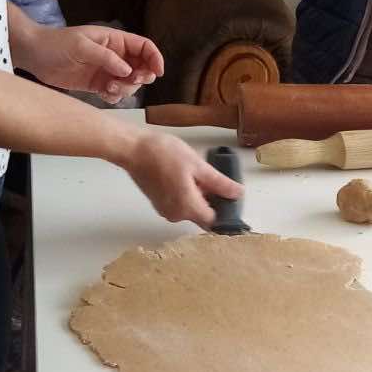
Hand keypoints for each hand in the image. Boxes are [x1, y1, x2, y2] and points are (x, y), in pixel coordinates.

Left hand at [22, 23, 163, 103]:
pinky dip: (114, 97)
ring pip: (130, 84)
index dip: (155, 58)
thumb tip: (127, 69)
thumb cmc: (56, 43)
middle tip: (128, 81)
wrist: (35, 55)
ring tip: (108, 87)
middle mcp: (114, 56)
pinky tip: (103, 93)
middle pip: (141, 68)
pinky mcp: (98, 84)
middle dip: (140, 78)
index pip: (144, 47)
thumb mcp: (82, 46)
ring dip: (125, 89)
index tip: (157, 73)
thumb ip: (106, 57)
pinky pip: (116, 94)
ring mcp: (107, 71)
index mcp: (114, 40)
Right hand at [116, 129, 242, 226]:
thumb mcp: (198, 165)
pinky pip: (180, 206)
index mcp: (188, 208)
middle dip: (213, 202)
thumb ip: (220, 183)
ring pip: (192, 210)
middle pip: (204, 216)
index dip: (226, 212)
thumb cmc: (164, 153)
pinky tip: (187, 177)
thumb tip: (238, 194)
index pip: (216, 222)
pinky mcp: (159, 205)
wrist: (133, 149)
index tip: (232, 198)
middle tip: (216, 180)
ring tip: (200, 175)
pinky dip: (188, 196)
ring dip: (200, 198)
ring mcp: (166, 211)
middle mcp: (176, 215)